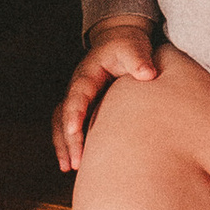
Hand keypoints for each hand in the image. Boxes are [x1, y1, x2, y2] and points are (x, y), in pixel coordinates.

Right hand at [53, 25, 157, 171]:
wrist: (121, 42)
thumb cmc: (127, 46)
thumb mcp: (133, 48)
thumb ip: (138, 60)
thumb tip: (147, 74)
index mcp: (87, 74)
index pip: (77, 95)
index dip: (74, 113)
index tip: (74, 131)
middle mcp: (77, 88)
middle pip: (64, 114)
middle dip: (69, 139)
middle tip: (77, 162)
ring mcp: (78, 99)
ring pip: (61, 123)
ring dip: (64, 145)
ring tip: (69, 167)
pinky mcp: (83, 108)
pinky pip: (69, 127)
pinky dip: (68, 145)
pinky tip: (71, 164)